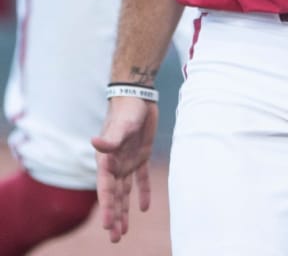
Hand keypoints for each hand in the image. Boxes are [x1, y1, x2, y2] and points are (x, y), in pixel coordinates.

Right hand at [92, 98, 158, 242]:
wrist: (138, 97)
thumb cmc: (126, 111)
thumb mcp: (120, 126)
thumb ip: (110, 139)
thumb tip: (95, 142)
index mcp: (106, 162)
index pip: (106, 189)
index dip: (108, 207)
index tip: (108, 225)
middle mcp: (115, 165)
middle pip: (114, 196)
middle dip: (114, 217)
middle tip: (115, 239)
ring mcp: (127, 162)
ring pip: (125, 192)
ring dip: (124, 210)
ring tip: (123, 232)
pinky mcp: (141, 156)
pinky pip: (141, 178)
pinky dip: (142, 192)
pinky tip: (143, 208)